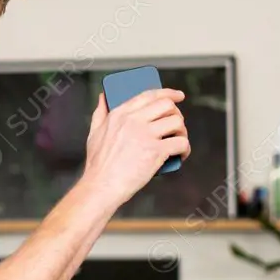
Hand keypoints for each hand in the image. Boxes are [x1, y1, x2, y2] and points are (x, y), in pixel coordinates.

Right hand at [83, 89, 190, 207]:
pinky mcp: (156, 151)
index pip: (148, 95)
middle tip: (176, 126)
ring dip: (182, 132)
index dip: (167, 93)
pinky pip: (181, 142)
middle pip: (167, 105)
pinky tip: (180, 155)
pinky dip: (185, 149)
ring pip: (177, 122)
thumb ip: (100, 113)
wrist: (101, 185)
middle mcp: (133, 120)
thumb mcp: (94, 133)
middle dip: (176, 114)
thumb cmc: (98, 164)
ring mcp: (145, 135)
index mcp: (119, 114)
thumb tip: (103, 97)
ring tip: (177, 141)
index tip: (178, 96)